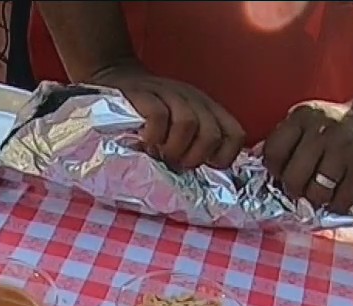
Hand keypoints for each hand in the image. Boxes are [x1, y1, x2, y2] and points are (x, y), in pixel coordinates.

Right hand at [88, 63, 245, 170]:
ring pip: (188, 124)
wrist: (118, 78)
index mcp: (208, 109)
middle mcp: (194, 100)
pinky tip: (146, 142)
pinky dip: (154, 136)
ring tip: (159, 154)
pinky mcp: (145, 94)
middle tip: (176, 163)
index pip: (235, 135)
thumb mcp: (178, 126)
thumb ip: (193, 144)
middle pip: (211, 134)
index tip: (203, 166)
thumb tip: (199, 179)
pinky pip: (158, 117)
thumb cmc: (148, 114)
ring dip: (173, 148)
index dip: (223, 157)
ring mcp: (170, 94)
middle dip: (194, 157)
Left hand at [262, 100, 352, 214]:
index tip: (284, 172)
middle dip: (295, 190)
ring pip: (316, 193)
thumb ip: (289, 139)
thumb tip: (269, 172)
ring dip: (318, 199)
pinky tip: (341, 195)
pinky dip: (338, 204)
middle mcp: (321, 132)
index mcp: (302, 118)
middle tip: (304, 188)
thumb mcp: (311, 119)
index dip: (275, 170)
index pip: (272, 154)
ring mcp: (344, 150)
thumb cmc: (341, 124)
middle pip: (292, 179)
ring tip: (324, 191)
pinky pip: (341, 200)